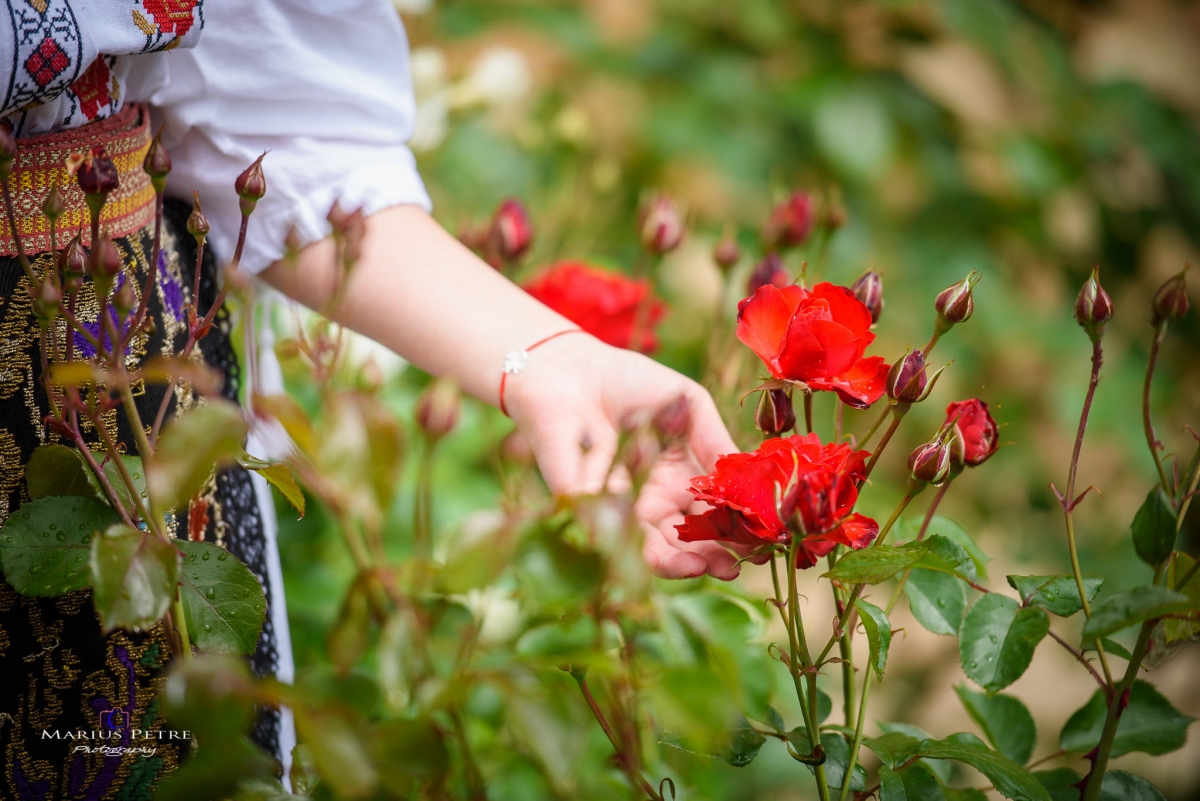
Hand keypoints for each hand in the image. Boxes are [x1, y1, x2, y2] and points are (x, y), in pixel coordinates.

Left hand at [504, 333, 744, 579]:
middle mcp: (651, 501)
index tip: (755, 545)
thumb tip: (749, 479)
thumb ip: (715, 439)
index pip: (711, 516)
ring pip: (649, 549)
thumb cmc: (630, 381)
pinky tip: (659, 550)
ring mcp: (618, 509)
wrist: (570, 369)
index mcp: (680, 479)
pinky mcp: (584, 509)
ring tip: (697, 567)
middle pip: (684, 542)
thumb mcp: (688, 403)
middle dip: (708, 559)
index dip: (733, 533)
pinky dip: (635, 546)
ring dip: (675, 563)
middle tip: (728, 568)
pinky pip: (610, 535)